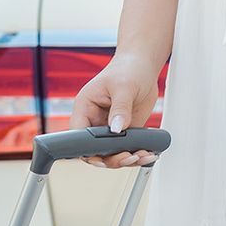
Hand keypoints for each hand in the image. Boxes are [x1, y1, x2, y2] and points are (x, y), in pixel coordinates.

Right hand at [69, 53, 160, 168]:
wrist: (142, 66)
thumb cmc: (127, 69)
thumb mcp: (124, 86)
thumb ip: (120, 108)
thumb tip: (117, 129)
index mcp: (85, 108)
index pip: (78, 135)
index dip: (88, 150)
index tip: (104, 157)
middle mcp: (93, 120)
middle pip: (94, 150)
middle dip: (111, 158)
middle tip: (129, 157)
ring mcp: (108, 128)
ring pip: (111, 154)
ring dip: (126, 159)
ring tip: (142, 155)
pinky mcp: (123, 132)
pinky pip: (125, 149)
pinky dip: (136, 154)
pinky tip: (147, 154)